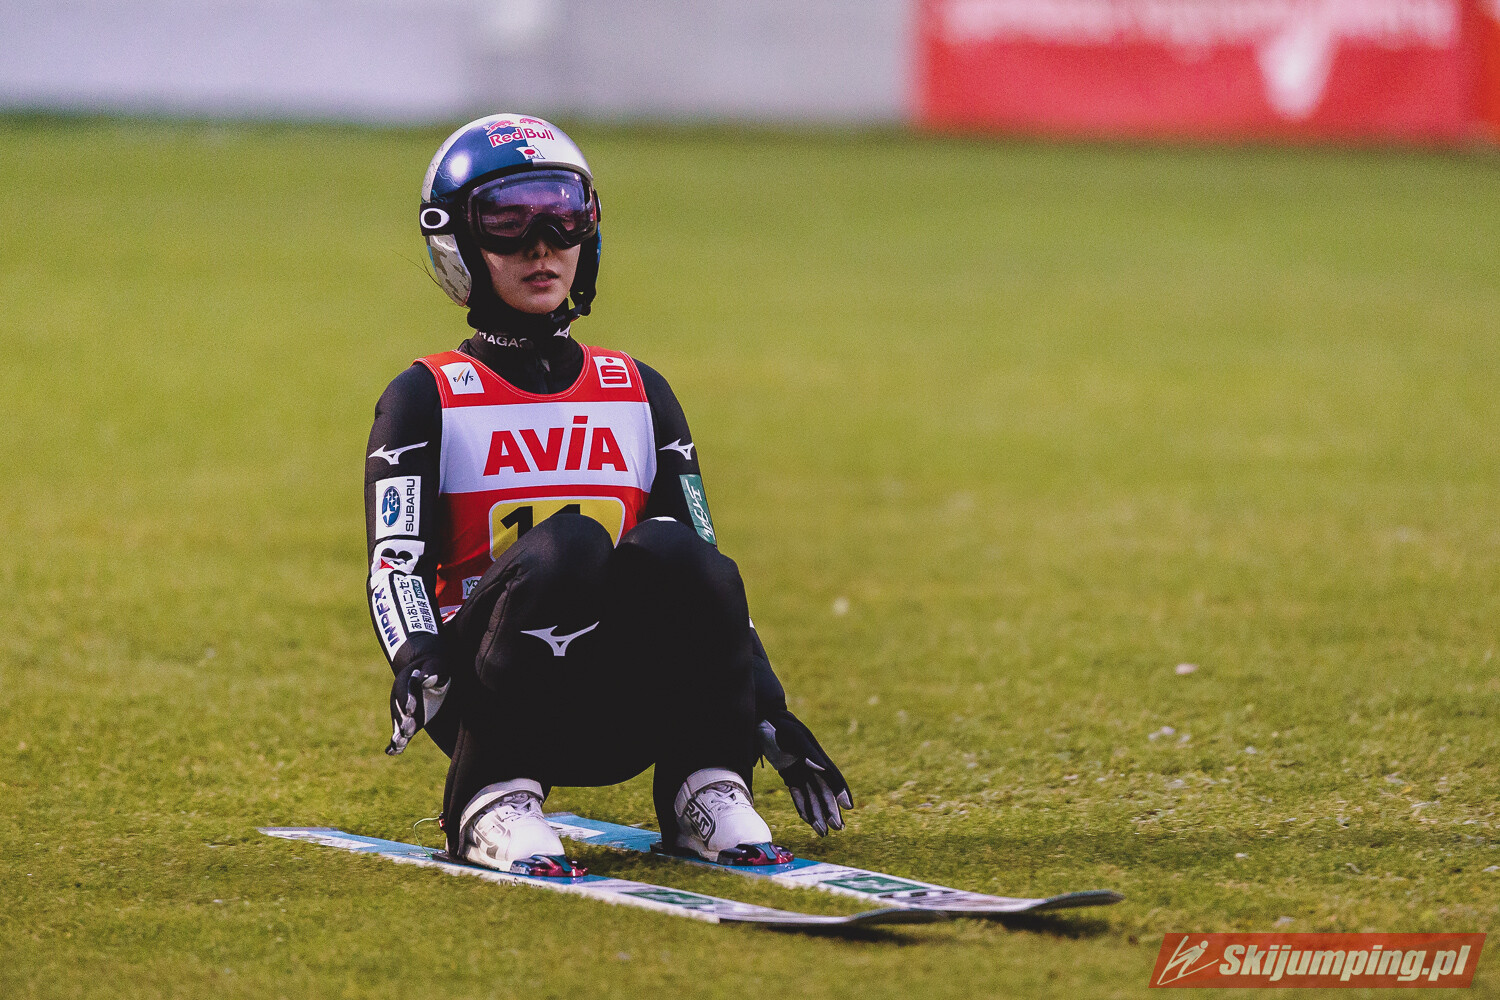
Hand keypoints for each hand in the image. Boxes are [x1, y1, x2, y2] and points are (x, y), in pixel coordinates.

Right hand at [386, 665, 449, 754]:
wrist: (428, 673)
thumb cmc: (434, 668)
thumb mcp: (436, 665)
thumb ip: (432, 672)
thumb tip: (427, 680)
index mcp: (405, 681)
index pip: (403, 690)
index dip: (406, 700)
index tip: (410, 709)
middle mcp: (399, 698)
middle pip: (399, 710)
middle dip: (403, 721)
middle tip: (407, 730)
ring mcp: (401, 712)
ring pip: (398, 724)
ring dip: (398, 734)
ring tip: (399, 743)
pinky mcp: (407, 723)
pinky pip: (400, 734)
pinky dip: (395, 744)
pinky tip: (391, 752)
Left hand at [758, 709, 852, 835]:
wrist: (765, 718)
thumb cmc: (781, 726)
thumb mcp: (794, 737)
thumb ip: (809, 753)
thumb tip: (821, 768)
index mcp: (817, 756)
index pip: (832, 777)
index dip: (841, 791)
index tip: (848, 807)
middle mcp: (812, 766)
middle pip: (824, 791)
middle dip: (831, 810)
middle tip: (838, 828)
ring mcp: (801, 770)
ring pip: (812, 796)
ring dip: (818, 813)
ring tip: (823, 832)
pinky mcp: (789, 773)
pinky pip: (798, 794)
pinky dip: (803, 806)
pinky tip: (807, 819)